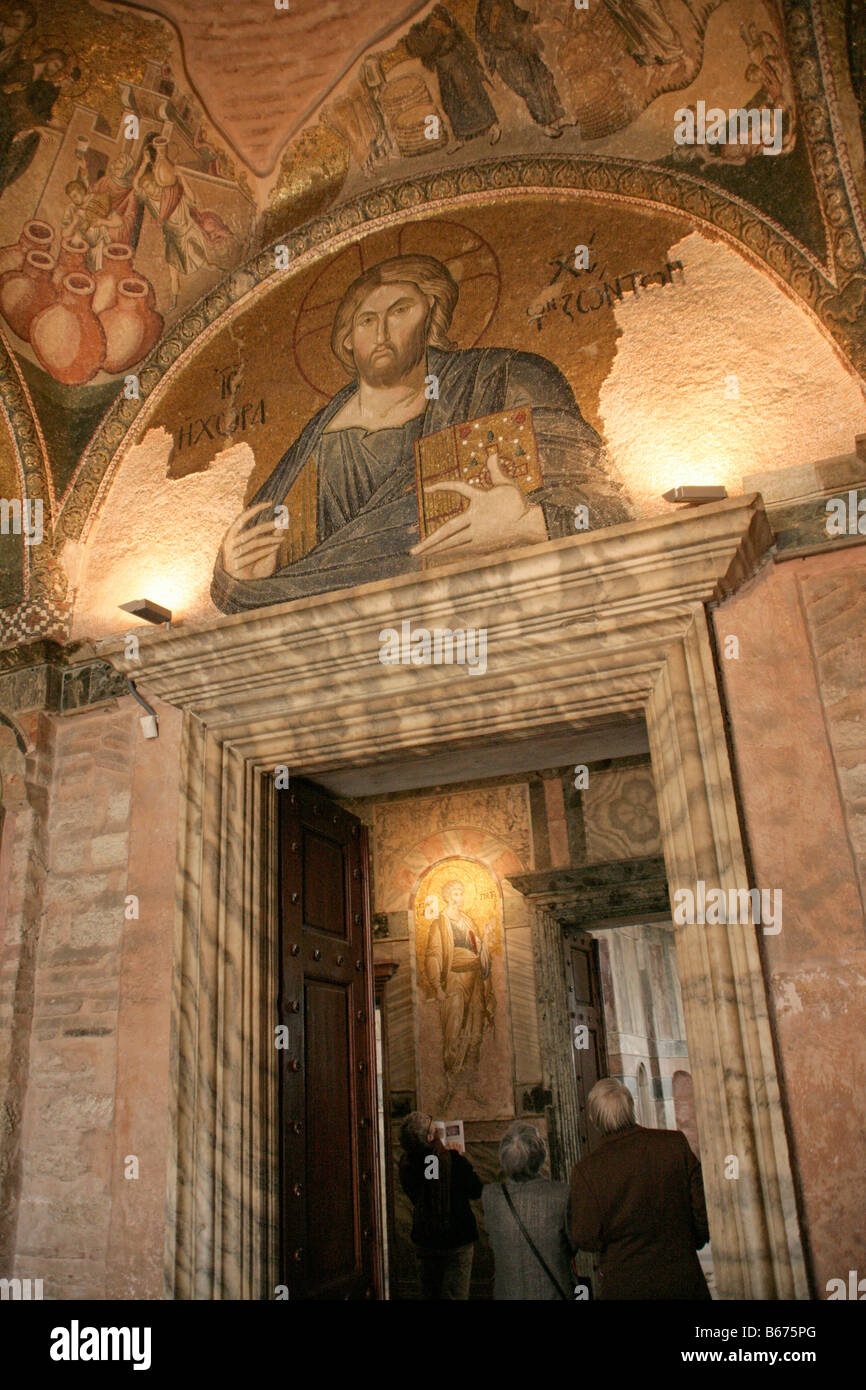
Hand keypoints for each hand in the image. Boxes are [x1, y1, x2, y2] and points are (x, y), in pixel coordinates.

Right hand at [219, 501, 283, 578]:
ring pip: (254, 543)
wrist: (242, 586)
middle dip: (268, 526)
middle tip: (282, 523)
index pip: (243, 517)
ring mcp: (231, 553)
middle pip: (252, 531)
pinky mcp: (234, 563)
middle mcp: (230, 541)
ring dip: (270, 540)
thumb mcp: (264, 548)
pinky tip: (276, 547)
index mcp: (233, 534)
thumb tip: (283, 521)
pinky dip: (265, 551)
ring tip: (282, 539)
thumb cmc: (253, 566)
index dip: (255, 509)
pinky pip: (253, 555)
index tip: (270, 503)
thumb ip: (272, 535)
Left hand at [410, 450, 546, 557]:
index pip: (458, 488)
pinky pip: (461, 549)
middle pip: (447, 531)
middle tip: (413, 551)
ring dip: (435, 549)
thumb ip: (496, 470)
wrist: (530, 526)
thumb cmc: (518, 505)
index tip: (428, 489)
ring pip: (452, 543)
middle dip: (429, 541)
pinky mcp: (482, 545)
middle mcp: (476, 520)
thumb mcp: (507, 485)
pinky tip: (438, 554)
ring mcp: (478, 535)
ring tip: (420, 553)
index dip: (442, 486)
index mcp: (480, 501)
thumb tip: (492, 453)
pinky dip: (448, 551)